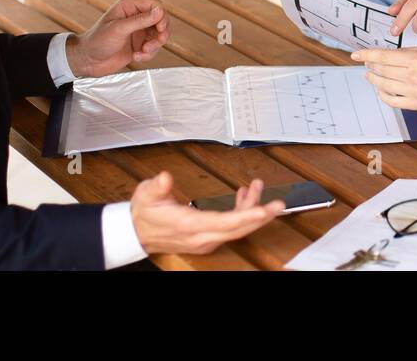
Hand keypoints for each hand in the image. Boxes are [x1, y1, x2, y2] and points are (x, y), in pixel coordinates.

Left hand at [66, 0, 169, 77]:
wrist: (88, 61)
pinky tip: (136, 57)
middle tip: (159, 41)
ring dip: (155, 45)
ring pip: (159, 35)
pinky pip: (154, 48)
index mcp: (129, 7)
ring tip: (143, 52)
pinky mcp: (139, 44)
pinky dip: (149, 54)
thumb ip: (140, 20)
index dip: (161, 16)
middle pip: (161, 19)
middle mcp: (136, 17)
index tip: (160, 28)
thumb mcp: (119, 29)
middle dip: (162, 32)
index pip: (155, 5)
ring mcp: (138, 31)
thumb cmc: (98, 41)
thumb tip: (159, 11)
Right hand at [129, 172, 284, 254]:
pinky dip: (241, 210)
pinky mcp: (208, 237)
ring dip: (251, 208)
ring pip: (237, 227)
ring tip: (258, 187)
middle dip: (261, 215)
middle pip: (238, 229)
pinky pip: (231, 226)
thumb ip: (157, 187)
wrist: (136, 232)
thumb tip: (165, 178)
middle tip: (279, 204)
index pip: (224, 223)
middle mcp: (202, 236)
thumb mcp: (146, 195)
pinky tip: (245, 195)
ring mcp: (206, 239)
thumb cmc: (144, 213)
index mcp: (190, 226)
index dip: (246, 216)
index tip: (264, 210)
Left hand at [350, 46, 416, 111]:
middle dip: (370, 66)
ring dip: (373, 80)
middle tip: (365, 63)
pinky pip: (392, 101)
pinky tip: (381, 90)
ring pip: (384, 85)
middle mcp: (413, 75)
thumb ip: (409, 52)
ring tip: (370, 76)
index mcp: (416, 59)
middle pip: (381, 70)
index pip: (383, 56)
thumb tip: (388, 54)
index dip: (366, 55)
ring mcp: (414, 91)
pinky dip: (383, 95)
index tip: (355, 54)